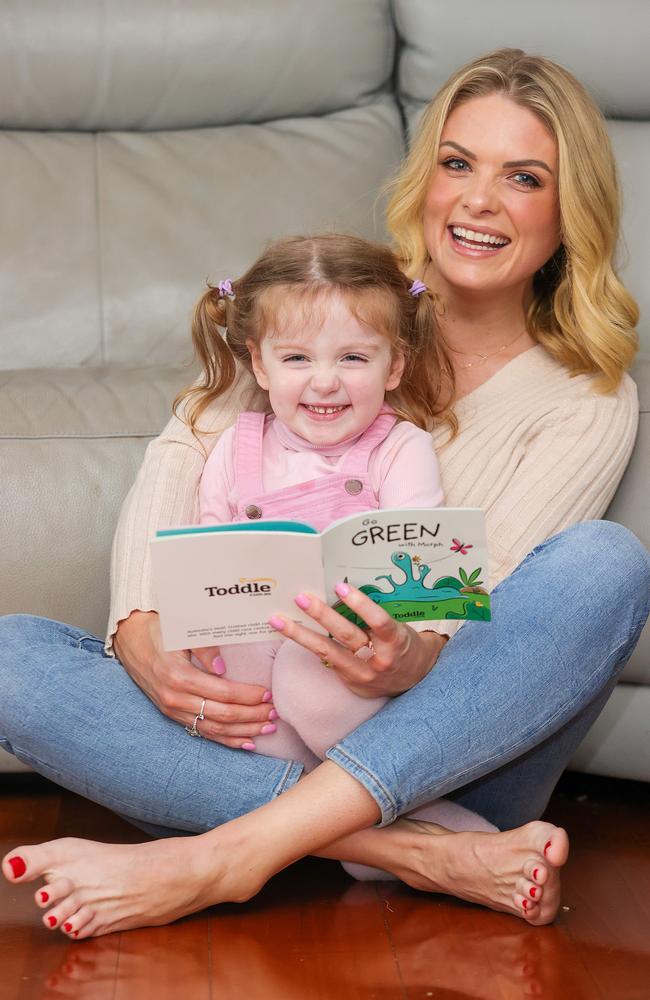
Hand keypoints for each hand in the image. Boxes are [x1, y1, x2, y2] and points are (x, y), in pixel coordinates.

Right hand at [113, 611, 276, 747]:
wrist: (132, 641)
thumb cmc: (160, 632)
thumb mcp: (182, 633)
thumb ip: (204, 648)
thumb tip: (223, 667)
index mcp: (179, 676)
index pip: (223, 693)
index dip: (248, 696)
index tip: (267, 694)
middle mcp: (175, 698)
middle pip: (222, 714)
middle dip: (252, 716)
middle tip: (274, 713)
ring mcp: (173, 709)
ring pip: (214, 728)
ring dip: (244, 731)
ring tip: (267, 728)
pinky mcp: (173, 715)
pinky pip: (203, 732)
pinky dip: (226, 740)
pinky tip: (246, 742)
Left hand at [268, 584, 446, 697]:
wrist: (415, 680)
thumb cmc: (403, 644)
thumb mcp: (399, 628)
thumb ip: (376, 617)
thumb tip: (341, 592)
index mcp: (396, 642)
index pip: (379, 621)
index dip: (360, 604)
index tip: (340, 586)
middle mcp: (379, 659)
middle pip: (347, 635)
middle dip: (322, 615)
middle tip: (301, 597)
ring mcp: (362, 673)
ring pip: (327, 652)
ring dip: (300, 634)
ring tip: (279, 620)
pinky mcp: (350, 682)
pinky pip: (325, 660)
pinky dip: (307, 645)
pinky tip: (289, 633)